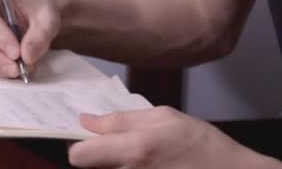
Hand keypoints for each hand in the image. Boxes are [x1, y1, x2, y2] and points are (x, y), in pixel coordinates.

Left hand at [69, 106, 253, 167]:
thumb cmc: (202, 145)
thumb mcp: (164, 117)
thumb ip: (121, 120)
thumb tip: (86, 122)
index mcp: (135, 150)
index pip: (78, 157)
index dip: (80, 146)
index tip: (91, 139)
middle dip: (97, 157)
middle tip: (119, 148)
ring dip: (116, 165)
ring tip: (145, 159)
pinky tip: (153, 167)